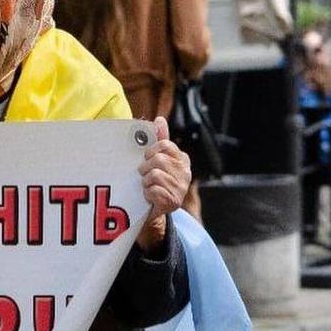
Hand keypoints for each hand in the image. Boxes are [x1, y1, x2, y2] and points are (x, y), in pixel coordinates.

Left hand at [137, 116, 190, 250]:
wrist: (153, 211)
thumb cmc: (154, 183)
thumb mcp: (157, 160)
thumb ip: (159, 140)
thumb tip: (159, 119)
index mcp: (182, 159)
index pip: (164, 145)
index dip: (150, 152)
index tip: (147, 159)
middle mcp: (185, 172)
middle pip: (158, 160)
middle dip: (145, 168)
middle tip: (145, 176)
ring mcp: (181, 187)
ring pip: (154, 175)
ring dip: (145, 182)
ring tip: (147, 187)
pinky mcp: (174, 201)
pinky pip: (154, 191)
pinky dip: (147, 194)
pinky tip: (149, 197)